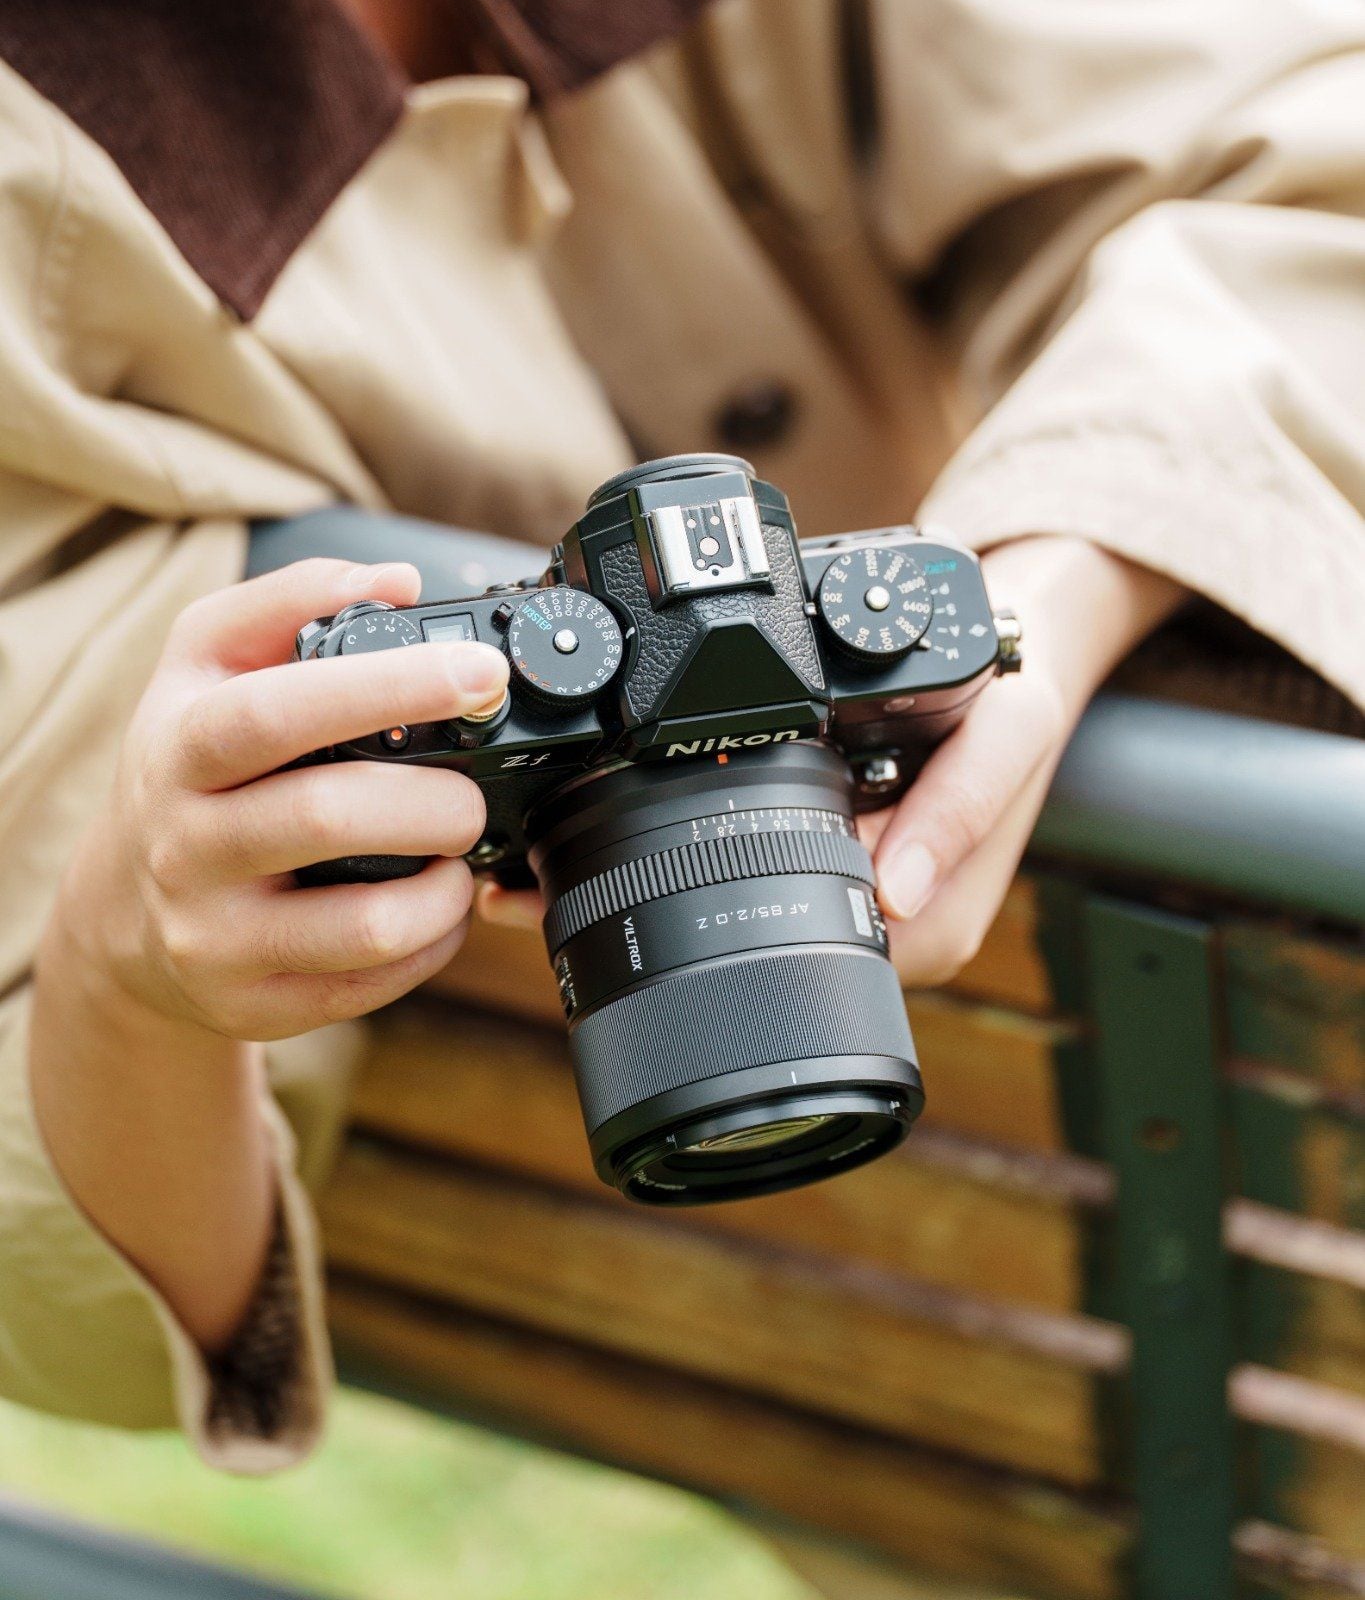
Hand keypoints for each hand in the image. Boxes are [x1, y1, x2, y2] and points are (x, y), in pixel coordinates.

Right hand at [46, 556, 511, 1042]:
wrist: (121, 909)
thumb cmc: (186, 763)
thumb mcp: (204, 662)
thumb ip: (293, 601)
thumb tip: (398, 583)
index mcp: (180, 747)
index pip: (276, 713)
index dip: (388, 688)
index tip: (479, 671)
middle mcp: (186, 846)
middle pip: (329, 818)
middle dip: (436, 799)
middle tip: (477, 788)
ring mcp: (216, 938)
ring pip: (364, 924)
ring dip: (445, 886)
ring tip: (459, 850)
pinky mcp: (253, 1006)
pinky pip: (371, 986)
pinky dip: (432, 943)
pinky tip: (436, 904)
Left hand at [474, 537, 1191, 974]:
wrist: (1023, 650)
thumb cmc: (1010, 700)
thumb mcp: (1004, 731)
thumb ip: (958, 809)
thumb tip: (894, 897)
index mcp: (920, 921)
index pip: (799, 967)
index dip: (696, 950)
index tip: (599, 915)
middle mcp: (872, 925)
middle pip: (744, 949)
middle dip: (640, 925)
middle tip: (528, 897)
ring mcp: (843, 894)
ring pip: (731, 914)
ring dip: (643, 894)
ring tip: (534, 873)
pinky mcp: (822, 855)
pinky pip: (742, 871)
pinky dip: (677, 852)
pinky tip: (606, 834)